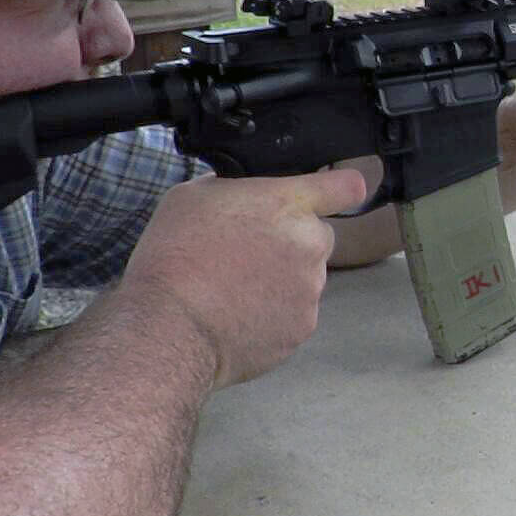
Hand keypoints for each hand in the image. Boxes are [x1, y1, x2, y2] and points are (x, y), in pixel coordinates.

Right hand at [117, 168, 368, 387]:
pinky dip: (273, 314)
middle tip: (246, 254)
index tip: (342, 192)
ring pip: (304, 278)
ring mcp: (310, 290)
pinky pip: (294, 314)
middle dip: (291, 242)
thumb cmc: (176, 256)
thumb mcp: (192, 196)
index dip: (342, 188)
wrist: (171, 326)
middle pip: (315, 237)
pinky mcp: (301, 329)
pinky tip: (238, 314)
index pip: (343, 186)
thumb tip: (242, 194)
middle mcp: (309, 244)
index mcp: (286, 204)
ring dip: (281, 280)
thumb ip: (234, 189)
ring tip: (233, 289)